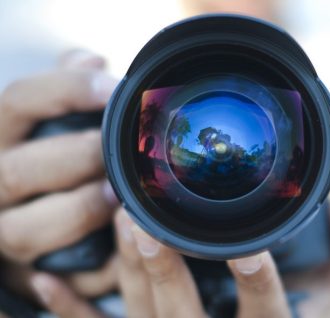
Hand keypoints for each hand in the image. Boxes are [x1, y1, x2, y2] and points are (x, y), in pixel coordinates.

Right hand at [0, 50, 118, 297]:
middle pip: (20, 169)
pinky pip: (56, 277)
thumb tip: (91, 60)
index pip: (20, 100)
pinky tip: (120, 250)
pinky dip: (92, 264)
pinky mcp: (24, 275)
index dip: (69, 89)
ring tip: (118, 197)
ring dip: (80, 211)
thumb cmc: (49, 158)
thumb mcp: (49, 119)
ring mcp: (5, 233)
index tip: (114, 88)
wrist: (30, 216)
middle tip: (117, 154)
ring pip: (27, 229)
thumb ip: (64, 88)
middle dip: (78, 158)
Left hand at [29, 203, 329, 317]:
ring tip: (118, 222)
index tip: (247, 247)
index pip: (267, 316)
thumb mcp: (328, 291)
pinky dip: (70, 311)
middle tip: (144, 219)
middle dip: (165, 267)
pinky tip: (46, 281)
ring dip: (128, 272)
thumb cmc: (289, 314)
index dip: (258, 284)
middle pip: (185, 314)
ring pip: (142, 315)